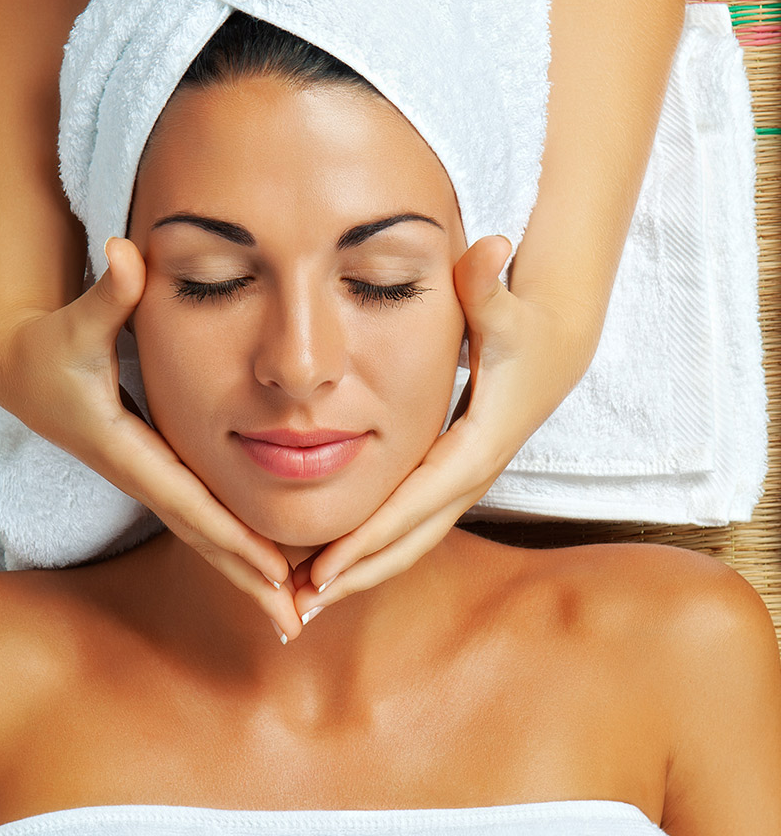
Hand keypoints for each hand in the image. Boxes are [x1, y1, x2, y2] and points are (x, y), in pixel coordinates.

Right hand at [0, 236, 300, 636]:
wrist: (23, 371)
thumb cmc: (51, 346)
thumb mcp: (76, 322)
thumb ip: (106, 294)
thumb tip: (125, 251)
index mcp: (129, 449)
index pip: (191, 503)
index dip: (233, 539)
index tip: (275, 576)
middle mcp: (144, 472)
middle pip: (204, 536)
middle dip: (248, 580)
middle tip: (297, 623)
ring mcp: (152, 475)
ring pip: (205, 533)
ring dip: (244, 572)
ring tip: (291, 609)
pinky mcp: (157, 469)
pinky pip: (202, 515)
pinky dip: (232, 544)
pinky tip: (264, 562)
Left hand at [291, 234, 596, 630]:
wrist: (555, 344)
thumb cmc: (524, 326)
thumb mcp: (506, 306)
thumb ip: (490, 285)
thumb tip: (493, 245)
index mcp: (475, 445)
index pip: (415, 504)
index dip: (368, 539)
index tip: (321, 571)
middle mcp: (468, 474)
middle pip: (408, 540)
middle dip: (355, 575)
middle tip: (297, 608)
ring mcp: (462, 480)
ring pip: (408, 541)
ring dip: (359, 572)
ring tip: (304, 598)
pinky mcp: (451, 475)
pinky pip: (409, 523)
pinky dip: (373, 549)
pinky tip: (335, 560)